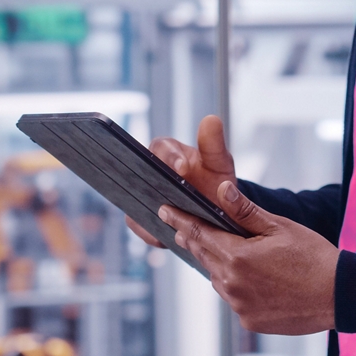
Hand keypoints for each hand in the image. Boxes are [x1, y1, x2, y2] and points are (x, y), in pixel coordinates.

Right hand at [126, 115, 234, 248]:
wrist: (217, 213)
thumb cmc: (216, 182)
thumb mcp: (219, 164)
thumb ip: (214, 145)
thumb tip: (211, 119)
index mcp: (168, 151)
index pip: (161, 147)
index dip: (170, 156)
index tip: (183, 167)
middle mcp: (150, 171)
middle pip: (138, 173)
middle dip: (150, 186)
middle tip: (165, 200)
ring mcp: (144, 195)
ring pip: (135, 201)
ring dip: (147, 211)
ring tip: (164, 222)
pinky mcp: (143, 217)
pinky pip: (138, 223)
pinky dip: (149, 231)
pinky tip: (162, 236)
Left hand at [160, 180, 337, 334]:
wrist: (339, 296)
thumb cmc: (313, 256)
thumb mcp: (280, 227)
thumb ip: (246, 211)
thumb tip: (222, 190)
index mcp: (237, 257)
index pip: (199, 234)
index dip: (180, 221)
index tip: (164, 211)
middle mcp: (232, 285)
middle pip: (205, 257)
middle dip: (195, 241)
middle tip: (182, 228)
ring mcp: (239, 306)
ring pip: (218, 280)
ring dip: (219, 265)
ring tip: (228, 253)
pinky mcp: (249, 322)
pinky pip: (234, 299)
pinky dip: (237, 286)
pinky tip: (254, 279)